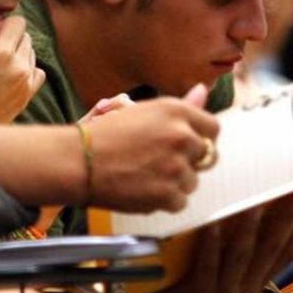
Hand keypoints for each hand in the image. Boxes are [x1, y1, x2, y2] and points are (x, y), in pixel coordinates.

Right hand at [0, 17, 45, 122]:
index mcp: (1, 54)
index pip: (17, 22)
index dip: (0, 27)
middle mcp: (19, 66)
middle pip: (25, 36)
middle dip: (7, 39)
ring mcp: (26, 83)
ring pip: (31, 53)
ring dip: (17, 53)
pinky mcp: (27, 96)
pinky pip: (38, 73)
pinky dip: (27, 69)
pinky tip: (8, 76)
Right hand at [83, 83, 219, 211]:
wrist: (79, 161)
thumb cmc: (106, 134)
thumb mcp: (145, 111)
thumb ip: (182, 106)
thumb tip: (204, 90)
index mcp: (176, 111)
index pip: (213, 128)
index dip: (200, 138)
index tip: (186, 145)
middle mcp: (182, 136)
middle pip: (207, 156)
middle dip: (188, 161)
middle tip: (160, 162)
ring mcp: (176, 167)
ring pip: (192, 181)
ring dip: (175, 182)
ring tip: (146, 174)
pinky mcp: (168, 194)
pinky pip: (179, 201)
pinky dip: (164, 200)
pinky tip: (143, 188)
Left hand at [157, 190, 292, 292]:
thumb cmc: (199, 291)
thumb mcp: (228, 276)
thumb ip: (239, 252)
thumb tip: (253, 210)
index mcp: (258, 282)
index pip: (288, 253)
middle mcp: (248, 287)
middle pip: (273, 249)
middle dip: (287, 218)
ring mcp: (225, 292)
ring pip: (242, 255)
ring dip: (250, 226)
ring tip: (254, 200)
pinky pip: (207, 266)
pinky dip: (210, 244)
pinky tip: (211, 224)